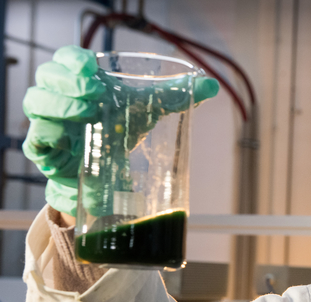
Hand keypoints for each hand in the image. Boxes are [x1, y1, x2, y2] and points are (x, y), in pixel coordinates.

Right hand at [22, 45, 218, 216]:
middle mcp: (60, 98)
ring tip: (86, 113)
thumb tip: (212, 86)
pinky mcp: (46, 152)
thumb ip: (175, 96)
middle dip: (66, 83)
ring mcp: (50, 123)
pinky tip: (65, 141)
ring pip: (36, 107)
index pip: (66, 59)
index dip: (73, 60)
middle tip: (93, 93)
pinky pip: (35, 142)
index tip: (91, 68)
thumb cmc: (121, 128)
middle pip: (46, 79)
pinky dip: (47, 139)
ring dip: (58, 107)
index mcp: (81, 81)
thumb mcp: (146, 110)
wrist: (109, 170)